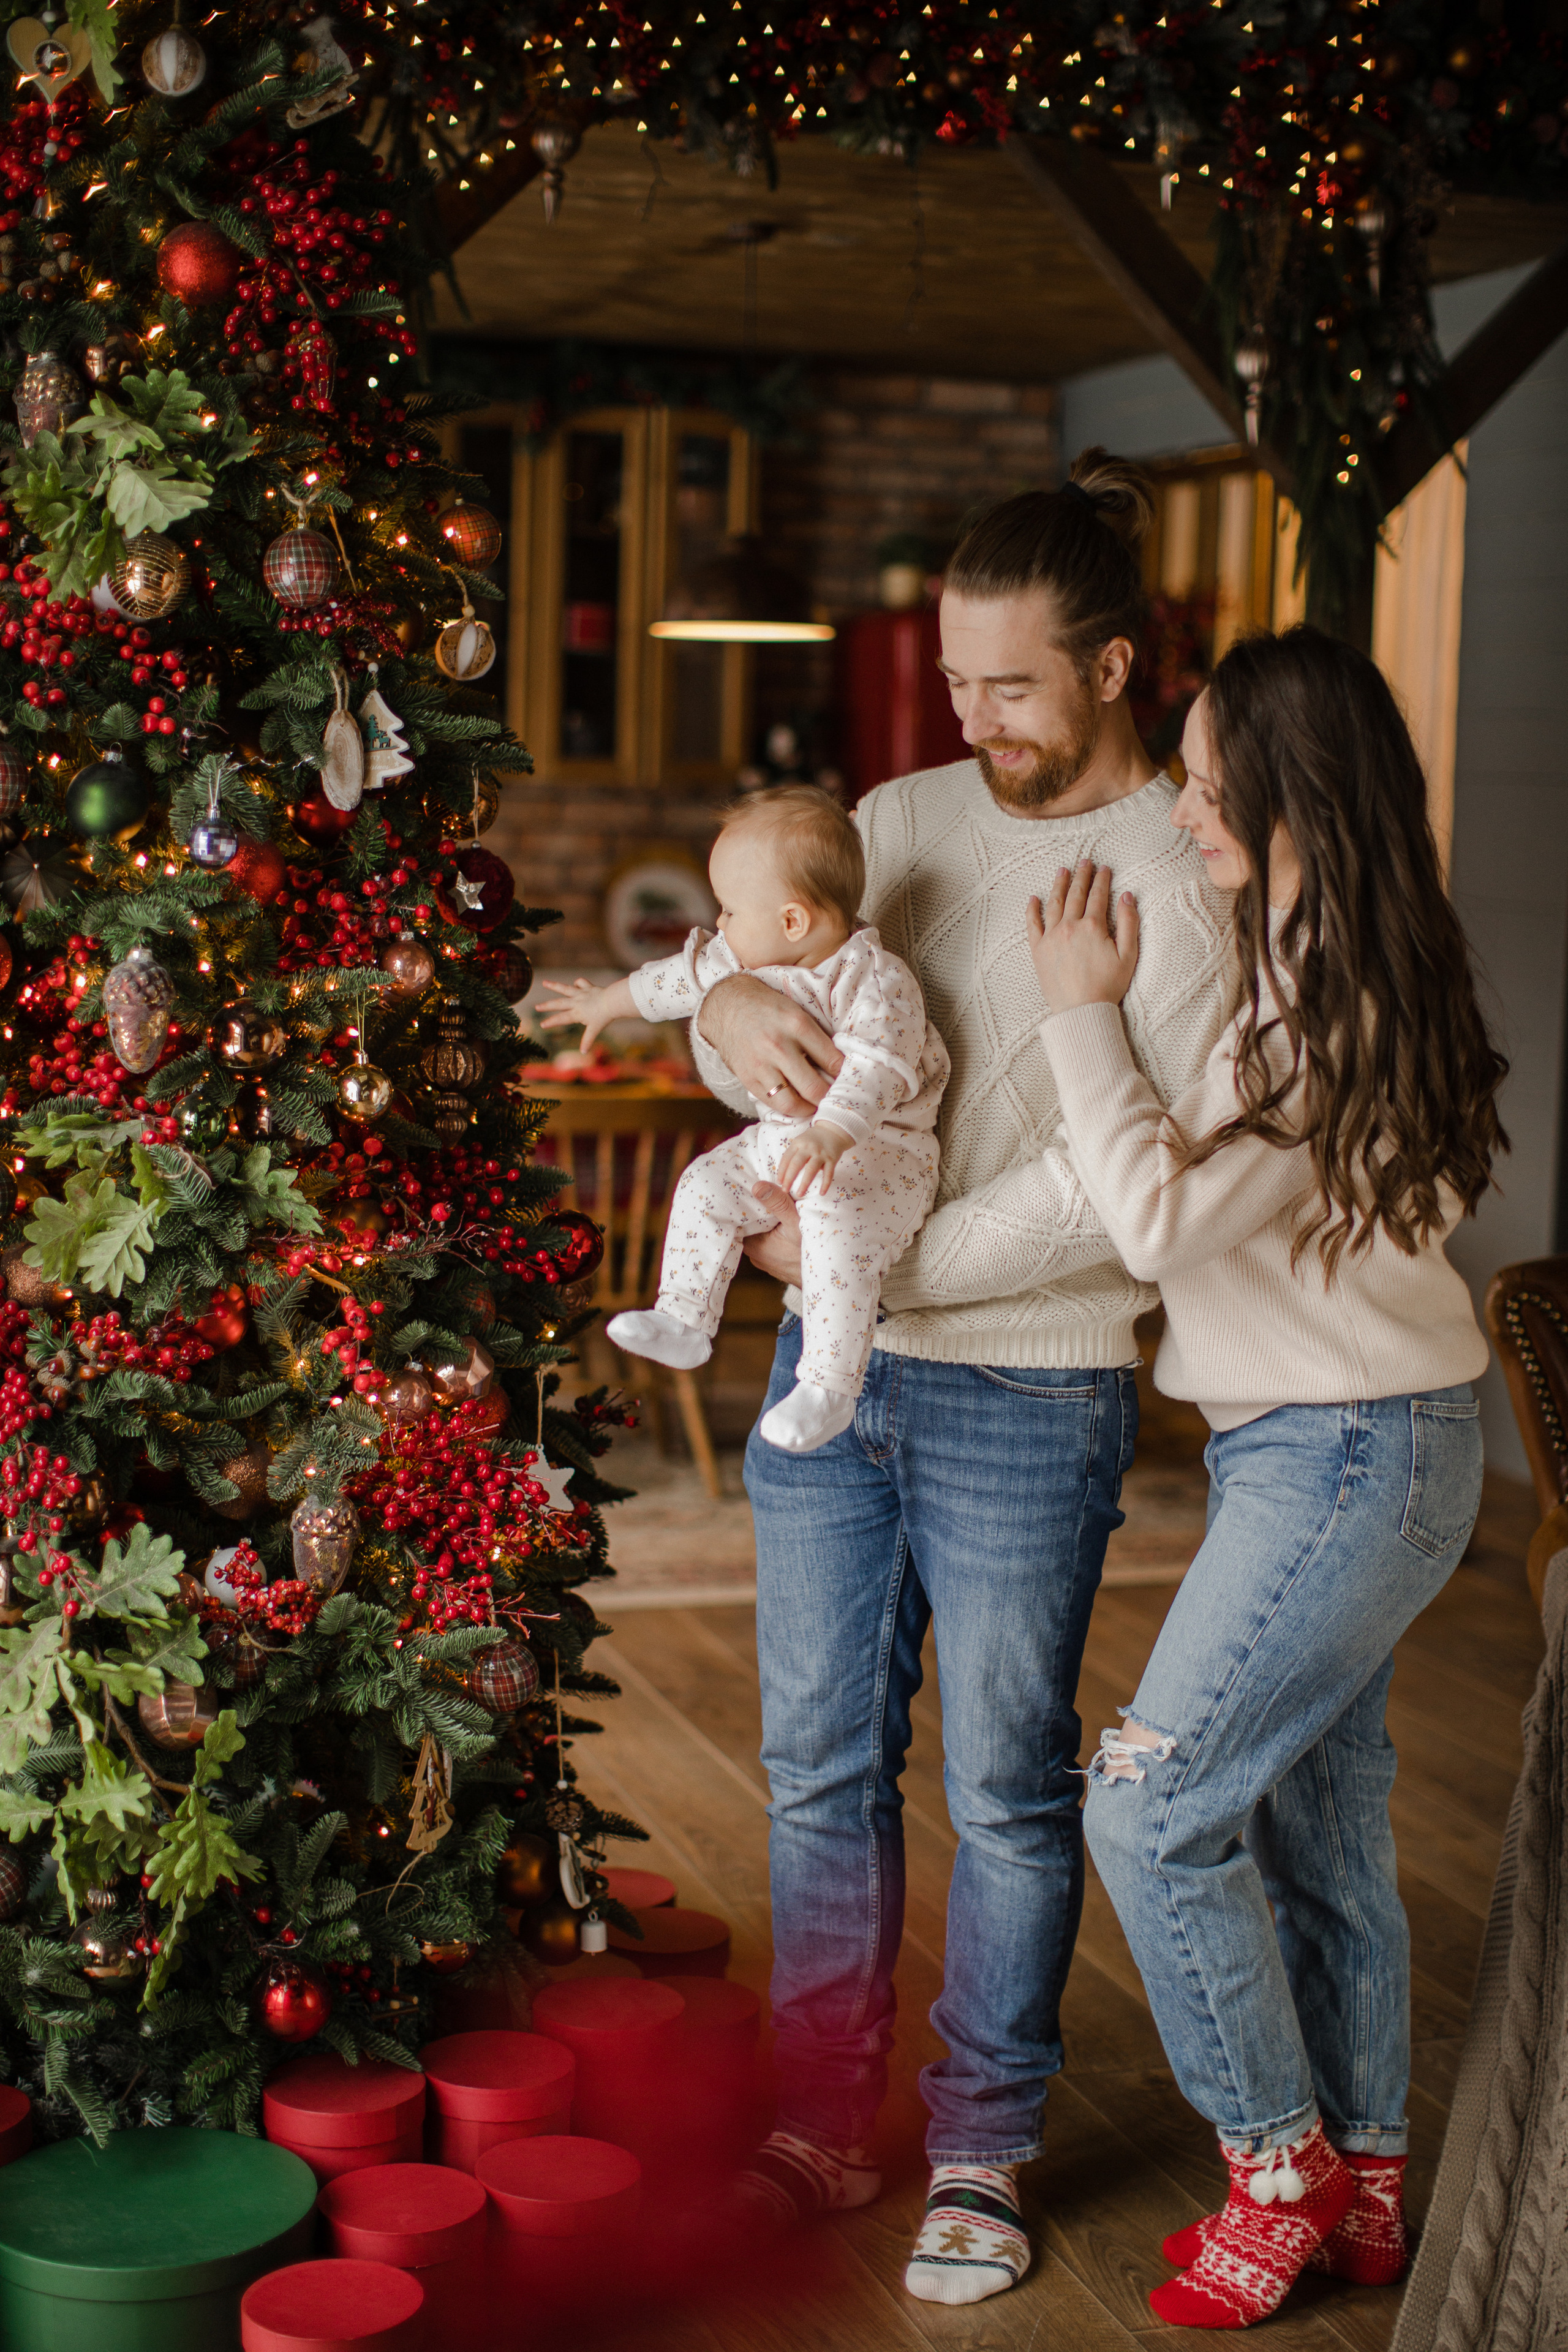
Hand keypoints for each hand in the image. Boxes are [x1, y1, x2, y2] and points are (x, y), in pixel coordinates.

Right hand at [535, 976, 620, 1052]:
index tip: (542, 1025)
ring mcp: (581, 993)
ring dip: (554, 985)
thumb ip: (587, 1040)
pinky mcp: (588, 987)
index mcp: (576, 1013)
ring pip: (565, 988)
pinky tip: (575, 984)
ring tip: (544, 982)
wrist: (613, 1001)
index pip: (561, 1018)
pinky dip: (577, 983)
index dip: (551, 1022)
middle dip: (546, 1006)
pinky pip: (580, 983)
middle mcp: (576, 1002)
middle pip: (558, 1003)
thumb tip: (584, 1052)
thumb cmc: (604, 1017)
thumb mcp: (595, 1030)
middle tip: (536, 1007)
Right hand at [696, 974, 842, 1119]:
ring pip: (793, 1103)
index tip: (850, 1081)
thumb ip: (817, 1036)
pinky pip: (773, 1104)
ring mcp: (761, 1065)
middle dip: (829, 1098)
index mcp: (797, 1025)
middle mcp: (779, 1046)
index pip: (832, 1060)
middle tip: (837, 1099)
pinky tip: (798, 1103)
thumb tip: (840, 1064)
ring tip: (817, 1104)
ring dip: (809, 1108)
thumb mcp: (796, 1011)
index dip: (845, 1075)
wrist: (727, 1005)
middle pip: (814, 1088)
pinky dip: (789, 1108)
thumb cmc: (768, 1008)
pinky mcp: (748, 1078)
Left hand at [742, 1183, 802, 1284]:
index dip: (747, 1201)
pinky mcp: (774, 1259)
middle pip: (751, 1223)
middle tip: (766, 1189)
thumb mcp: (794, 1223)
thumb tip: (757, 1186)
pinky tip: (782, 1219)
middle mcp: (754, 1253)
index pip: (742, 1217)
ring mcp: (764, 1257)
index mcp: (752, 1244)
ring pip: (761, 1231)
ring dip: (768, 1219)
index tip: (752, 1185)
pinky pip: (769, 1239)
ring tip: (775, 1201)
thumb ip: (777, 1203)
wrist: (825, 1276)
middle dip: (758, 1208)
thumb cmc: (809, 1252)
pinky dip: (774, 1229)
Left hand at [774, 1122, 853, 1200]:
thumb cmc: (813, 1139)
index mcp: (798, 1143)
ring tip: (799, 1194)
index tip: (779, 1182)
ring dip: (804, 1183)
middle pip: (796, 1164)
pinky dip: (825, 1184)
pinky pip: (828, 1173)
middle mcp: (808, 1148)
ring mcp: (821, 1153)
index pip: (786, 1159)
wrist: (833, 1130)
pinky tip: (822, 1193)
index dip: (781, 1171)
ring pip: (811, 1170)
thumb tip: (783, 1173)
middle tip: (785, 1190)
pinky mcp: (832, 1158)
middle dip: (789, 1178)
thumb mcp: (800, 1141)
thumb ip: (793, 1154)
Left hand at [1027, 861, 1139, 1010]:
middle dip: (1081, 876)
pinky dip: (1032, 910)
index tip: (1104, 869)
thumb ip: (1130, 923)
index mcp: (1092, 927)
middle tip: (1084, 862)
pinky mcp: (1038, 951)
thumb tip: (1127, 896)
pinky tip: (1033, 898)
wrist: (1082, 1011)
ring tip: (1062, 871)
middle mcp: (1069, 927)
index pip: (1097, 896)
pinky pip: (1033, 925)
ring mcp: (1051, 938)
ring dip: (1058, 885)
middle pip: (1075, 895)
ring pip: (1054, 904)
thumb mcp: (1128, 955)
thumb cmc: (1108, 986)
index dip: (1102, 880)